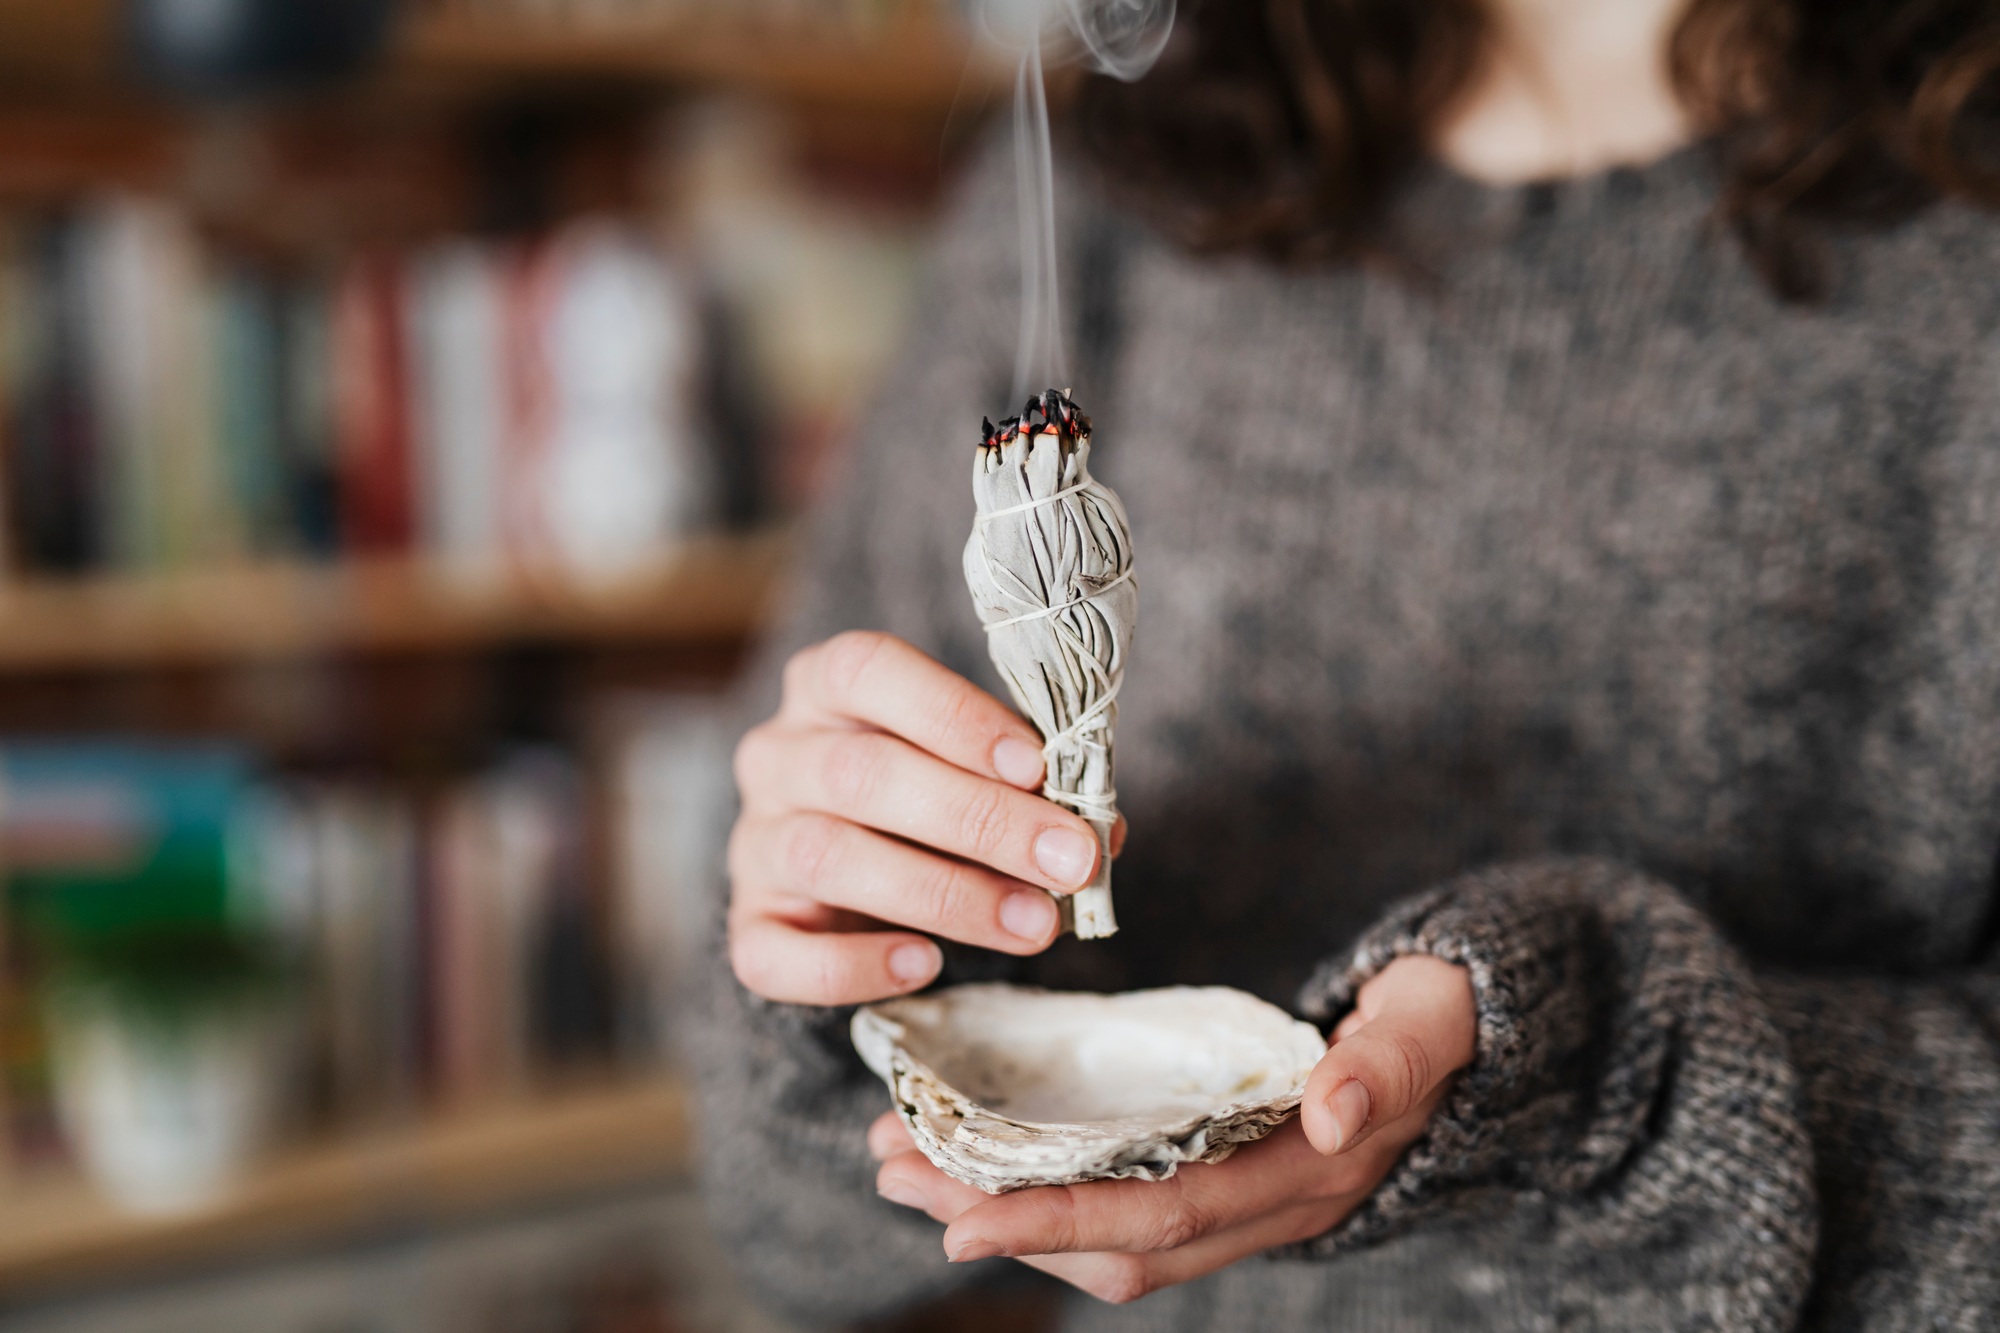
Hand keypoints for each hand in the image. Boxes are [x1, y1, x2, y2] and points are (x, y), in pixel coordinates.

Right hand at [729, 631, 1122, 1004]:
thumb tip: (1100, 833)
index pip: (868, 671)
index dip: (954, 715)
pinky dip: (853, 966)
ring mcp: (754, 841)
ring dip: (945, 894)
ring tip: (1032, 924)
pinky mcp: (749, 925)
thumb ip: (1028, 786)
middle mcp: (777, 756)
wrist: (853, 879)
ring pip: (827, 857)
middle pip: (862, 773)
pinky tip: (924, 964)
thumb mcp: (973, 768)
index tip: (1036, 765)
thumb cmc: (929, 798)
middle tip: (1067, 860)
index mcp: (826, 688)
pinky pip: (774, 954)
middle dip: (979, 819)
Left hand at [872, 956, 1475, 1303]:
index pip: (1166, 1216)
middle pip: (1114, 1242)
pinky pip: (1118, 1203)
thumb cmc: (1437, 1020)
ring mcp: (1238, 1200)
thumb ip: (1384, 1063)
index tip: (961, 1218)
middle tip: (894, 1172)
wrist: (1464, 1040)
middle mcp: (1263, 1209)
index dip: (1062, 1223)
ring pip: (1106, 1235)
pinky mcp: (1214, 1174)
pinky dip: (1041, 1193)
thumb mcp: (1424, 1026)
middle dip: (1000, 1220)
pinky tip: (978, 1158)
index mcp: (1304, 1177)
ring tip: (905, 1167)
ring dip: (1004, 1210)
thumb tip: (1331, 1110)